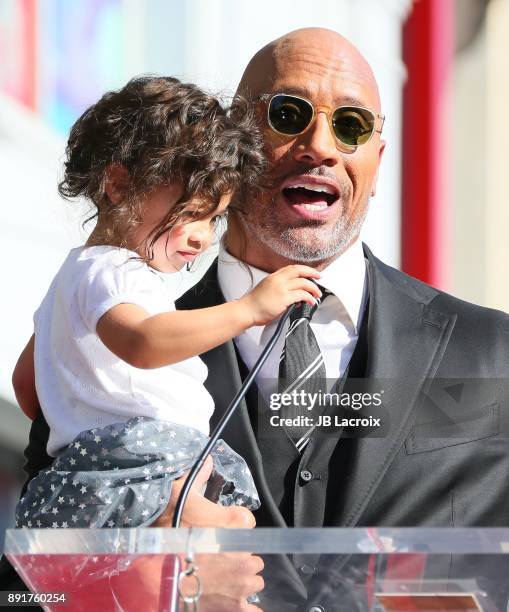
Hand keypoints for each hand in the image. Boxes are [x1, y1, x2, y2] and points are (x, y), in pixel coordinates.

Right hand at [150, 457, 263, 609]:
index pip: (247, 522)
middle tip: (213, 555)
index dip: (233, 524)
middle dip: (236, 555)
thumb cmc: (166, 535)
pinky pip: (252, 611)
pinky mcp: (236, 606)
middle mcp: (245, 554)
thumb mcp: (178, 495)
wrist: (155, 577)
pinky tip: (233, 600)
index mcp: (236, 524)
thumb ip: (196, 476)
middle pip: (251, 553)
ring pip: (252, 579)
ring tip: (215, 577)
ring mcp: (243, 582)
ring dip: (239, 579)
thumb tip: (208, 458)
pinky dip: (245, 607)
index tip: (219, 527)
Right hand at [240, 264, 321, 325]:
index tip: (311, 272)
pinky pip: (302, 295)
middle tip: (319, 277)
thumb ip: (277, 286)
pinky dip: (309, 297)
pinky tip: (311, 301)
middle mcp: (278, 280)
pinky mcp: (284, 298)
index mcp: (273, 277)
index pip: (291, 268)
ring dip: (313, 288)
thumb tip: (290, 292)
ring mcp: (281, 288)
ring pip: (303, 283)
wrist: (246, 311)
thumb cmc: (253, 304)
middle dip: (312, 273)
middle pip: (299, 271)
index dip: (304, 269)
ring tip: (317, 294)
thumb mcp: (265, 288)